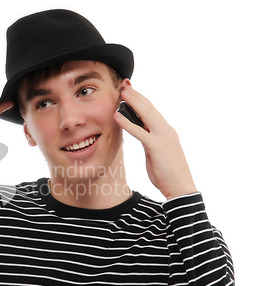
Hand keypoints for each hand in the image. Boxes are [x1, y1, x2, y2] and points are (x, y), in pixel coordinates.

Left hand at [114, 85, 196, 199]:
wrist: (180, 188)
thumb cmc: (167, 174)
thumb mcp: (156, 153)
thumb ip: (149, 140)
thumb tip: (139, 132)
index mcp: (166, 131)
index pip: (152, 110)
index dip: (140, 99)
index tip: (130, 90)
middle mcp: (166, 131)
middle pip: (149, 108)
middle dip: (136, 95)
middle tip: (124, 85)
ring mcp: (163, 137)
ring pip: (145, 115)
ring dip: (132, 102)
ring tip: (121, 93)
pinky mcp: (157, 147)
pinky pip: (139, 132)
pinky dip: (127, 123)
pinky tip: (116, 116)